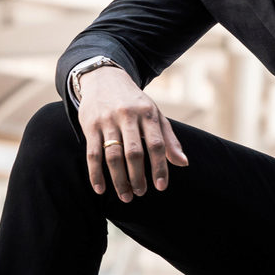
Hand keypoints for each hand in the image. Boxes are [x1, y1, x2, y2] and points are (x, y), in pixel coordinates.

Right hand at [77, 66, 187, 201]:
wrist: (105, 78)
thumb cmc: (135, 102)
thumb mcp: (155, 114)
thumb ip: (169, 139)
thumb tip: (183, 163)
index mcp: (148, 113)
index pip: (156, 144)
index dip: (160, 167)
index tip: (161, 187)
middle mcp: (128, 116)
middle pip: (134, 152)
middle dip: (138, 177)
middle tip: (141, 193)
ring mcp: (108, 120)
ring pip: (113, 155)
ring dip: (119, 179)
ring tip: (126, 195)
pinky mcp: (90, 125)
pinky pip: (93, 154)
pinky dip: (96, 174)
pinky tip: (100, 189)